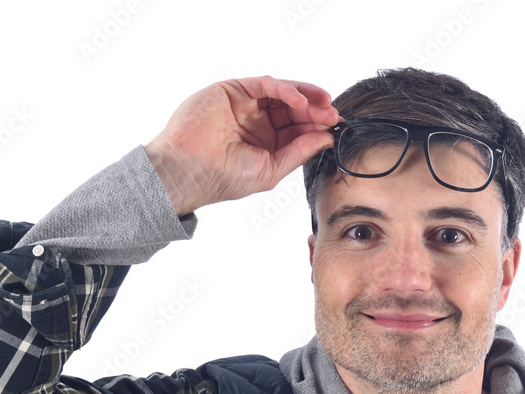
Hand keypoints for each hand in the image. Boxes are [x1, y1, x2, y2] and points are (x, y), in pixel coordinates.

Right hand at [144, 75, 338, 215]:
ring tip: (323, 105)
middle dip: (316, 110)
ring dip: (306, 96)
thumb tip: (326, 139)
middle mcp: (256, 121)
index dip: (317, 126)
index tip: (336, 128)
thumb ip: (298, 152)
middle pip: (293, 109)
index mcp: (264, 142)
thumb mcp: (271, 169)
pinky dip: (285, 90)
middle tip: (333, 115)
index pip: (297, 129)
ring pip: (282, 93)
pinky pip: (265, 85)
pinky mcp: (233, 90)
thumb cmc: (222, 177)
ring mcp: (244, 105)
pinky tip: (299, 101)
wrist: (188, 171)